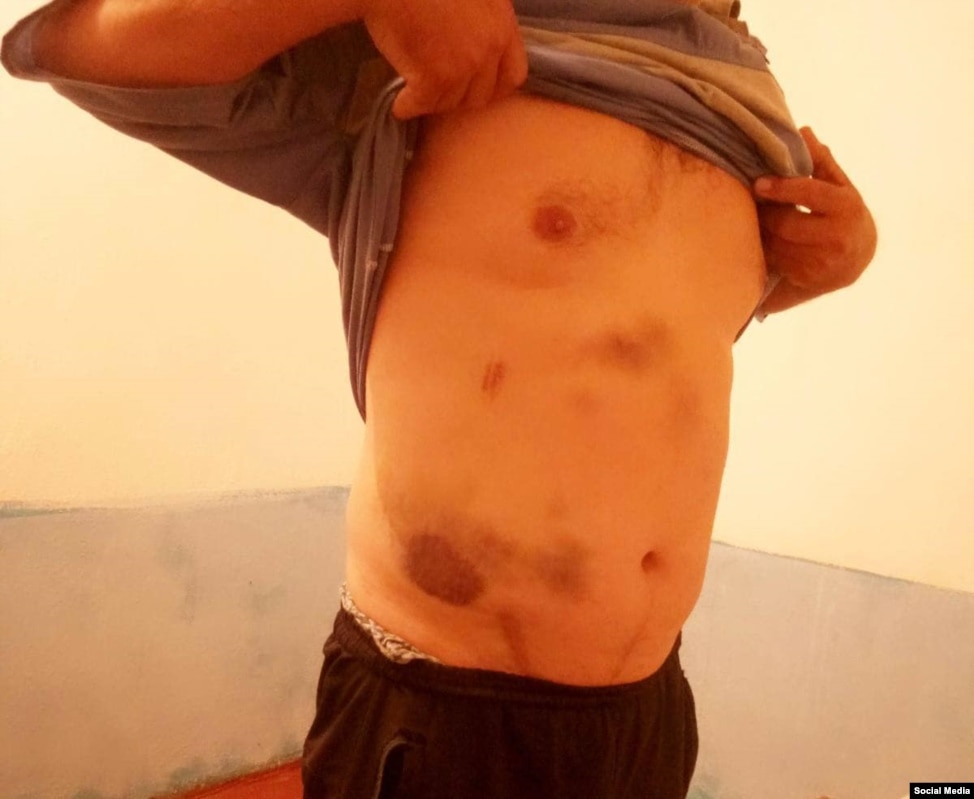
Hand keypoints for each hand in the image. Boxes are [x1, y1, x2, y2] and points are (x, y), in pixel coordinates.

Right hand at [362, 0, 528, 118]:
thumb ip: (484, 20)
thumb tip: (476, 45)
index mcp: (503, 23)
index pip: (514, 76)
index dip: (493, 86)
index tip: (476, 86)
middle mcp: (489, 47)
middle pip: (481, 96)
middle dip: (460, 95)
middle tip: (440, 88)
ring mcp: (463, 65)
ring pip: (450, 102)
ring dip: (432, 100)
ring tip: (416, 90)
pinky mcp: (434, 78)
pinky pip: (423, 106)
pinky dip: (408, 107)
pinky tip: (400, 104)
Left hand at [752, 127, 877, 314]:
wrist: (856, 260)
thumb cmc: (844, 215)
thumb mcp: (840, 186)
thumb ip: (821, 162)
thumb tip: (804, 131)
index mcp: (846, 207)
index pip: (810, 193)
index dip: (782, 187)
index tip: (759, 183)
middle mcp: (837, 237)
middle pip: (786, 223)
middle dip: (765, 213)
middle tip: (751, 202)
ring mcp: (822, 262)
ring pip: (776, 244)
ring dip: (761, 232)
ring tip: (756, 220)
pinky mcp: (808, 279)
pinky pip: (775, 262)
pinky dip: (764, 250)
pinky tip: (762, 241)